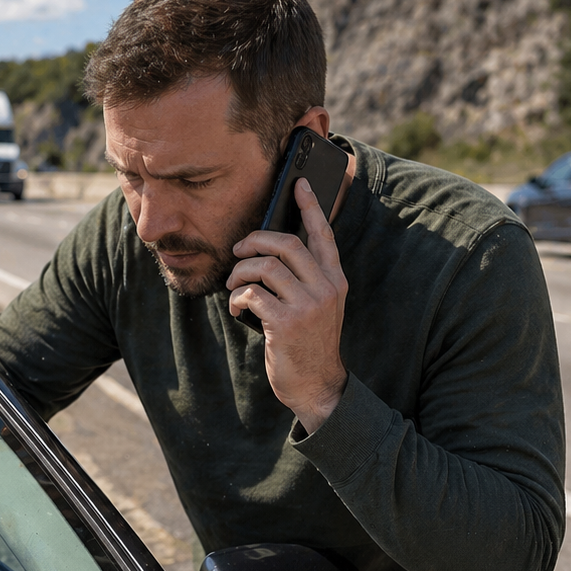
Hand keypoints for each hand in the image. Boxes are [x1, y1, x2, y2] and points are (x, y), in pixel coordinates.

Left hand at [226, 177, 348, 433]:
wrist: (317, 386)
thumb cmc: (308, 344)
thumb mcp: (317, 307)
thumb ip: (303, 280)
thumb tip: (266, 252)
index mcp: (335, 280)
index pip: (323, 235)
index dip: (311, 207)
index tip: (300, 184)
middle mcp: (326, 288)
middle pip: (287, 244)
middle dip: (255, 241)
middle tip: (237, 251)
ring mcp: (308, 306)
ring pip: (265, 267)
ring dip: (240, 273)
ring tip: (234, 286)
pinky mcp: (287, 324)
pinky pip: (252, 295)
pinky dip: (238, 299)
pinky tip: (238, 310)